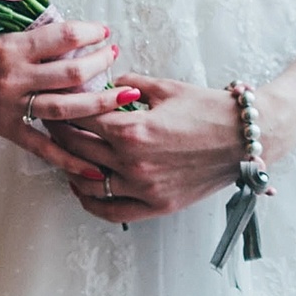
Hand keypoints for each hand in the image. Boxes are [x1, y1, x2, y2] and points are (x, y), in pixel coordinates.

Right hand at [0, 14, 119, 157]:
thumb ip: (31, 34)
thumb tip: (73, 33)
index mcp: (11, 47)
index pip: (63, 36)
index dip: (90, 32)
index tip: (103, 30)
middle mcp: (13, 77)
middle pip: (72, 73)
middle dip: (102, 64)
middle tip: (115, 56)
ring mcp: (11, 106)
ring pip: (66, 108)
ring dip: (101, 102)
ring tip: (124, 95)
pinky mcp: (6, 129)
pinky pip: (44, 148)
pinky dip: (70, 160)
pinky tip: (95, 168)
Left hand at [40, 71, 245, 220]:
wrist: (245, 138)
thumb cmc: (208, 110)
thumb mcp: (165, 88)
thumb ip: (129, 84)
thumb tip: (107, 85)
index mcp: (131, 129)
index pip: (79, 119)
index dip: (62, 108)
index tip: (52, 102)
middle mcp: (131, 163)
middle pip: (76, 149)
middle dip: (58, 133)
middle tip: (50, 123)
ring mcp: (142, 188)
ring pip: (87, 183)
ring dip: (69, 167)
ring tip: (63, 154)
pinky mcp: (156, 205)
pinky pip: (110, 211)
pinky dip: (90, 202)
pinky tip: (81, 188)